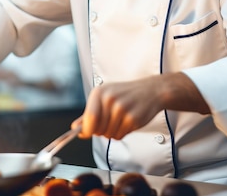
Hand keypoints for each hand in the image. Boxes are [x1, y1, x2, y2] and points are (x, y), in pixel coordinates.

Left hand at [76, 72, 208, 139]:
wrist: (151, 90)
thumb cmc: (126, 94)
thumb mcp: (105, 97)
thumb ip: (89, 113)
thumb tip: (75, 128)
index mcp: (99, 92)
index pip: (88, 118)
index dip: (86, 130)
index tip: (86, 133)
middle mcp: (109, 99)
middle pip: (97, 129)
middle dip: (101, 130)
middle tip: (110, 121)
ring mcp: (121, 109)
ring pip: (108, 134)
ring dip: (112, 132)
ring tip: (120, 120)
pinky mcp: (132, 119)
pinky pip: (119, 136)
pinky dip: (122, 133)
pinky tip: (127, 122)